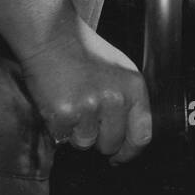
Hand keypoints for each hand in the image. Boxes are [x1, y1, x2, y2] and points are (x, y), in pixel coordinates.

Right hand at [19, 17, 152, 163]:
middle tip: (87, 118)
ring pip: (86, 143)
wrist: (53, 37)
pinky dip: (59, 127)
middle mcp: (116, 99)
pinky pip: (63, 137)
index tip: (119, 157)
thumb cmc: (84, 51)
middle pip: (111, 144)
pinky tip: (59, 104)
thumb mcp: (119, 70)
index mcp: (134, 87)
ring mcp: (90, 108)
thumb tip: (128, 132)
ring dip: (77, 132)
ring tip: (73, 105)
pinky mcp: (66, 114)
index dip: (129, 152)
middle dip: (98, 139)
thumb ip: (127, 99)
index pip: (141, 135)